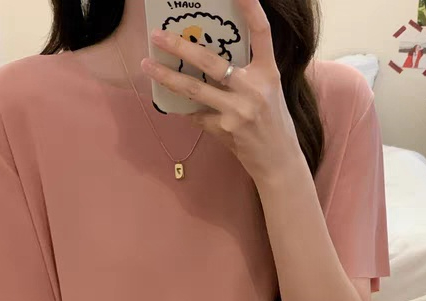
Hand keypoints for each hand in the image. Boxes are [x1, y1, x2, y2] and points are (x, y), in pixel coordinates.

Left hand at [141, 0, 302, 183]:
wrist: (278, 161)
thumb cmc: (273, 123)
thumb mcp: (269, 91)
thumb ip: (247, 73)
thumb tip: (207, 56)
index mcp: (269, 73)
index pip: (261, 32)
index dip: (250, 9)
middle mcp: (254, 89)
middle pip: (211, 61)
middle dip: (180, 47)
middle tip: (157, 36)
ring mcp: (238, 110)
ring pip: (194, 89)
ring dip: (166, 76)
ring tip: (147, 65)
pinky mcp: (225, 130)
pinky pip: (197, 115)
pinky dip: (186, 109)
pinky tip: (175, 104)